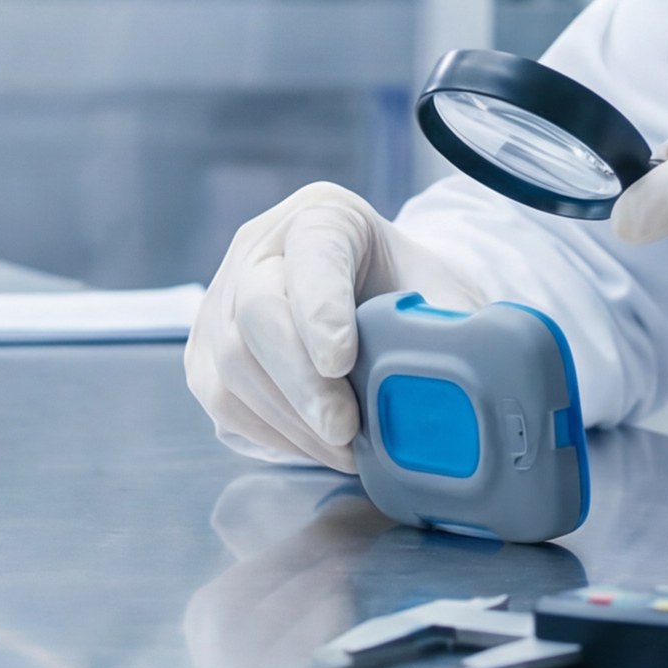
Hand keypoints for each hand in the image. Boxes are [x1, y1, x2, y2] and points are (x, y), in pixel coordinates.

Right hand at [186, 183, 484, 469]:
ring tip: (346, 450)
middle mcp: (259, 249)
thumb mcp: (444, 298)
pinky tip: (316, 447)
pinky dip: (271, 434)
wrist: (385, 303)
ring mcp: (223, 299)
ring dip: (290, 422)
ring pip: (231, 367)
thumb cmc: (414, 294)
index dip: (322, 308)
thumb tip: (459, 393)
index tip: (343, 361)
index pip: (313, 252)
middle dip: (300, 382)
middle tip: (345, 430)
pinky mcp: (207, 351)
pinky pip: (222, 402)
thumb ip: (452, 334)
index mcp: (325, 217)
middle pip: (256, 312)